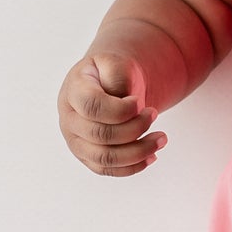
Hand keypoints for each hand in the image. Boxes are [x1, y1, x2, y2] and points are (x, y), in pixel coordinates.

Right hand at [58, 51, 166, 176]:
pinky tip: (152, 155)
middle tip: (155, 114)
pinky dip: (133, 166)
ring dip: (138, 152)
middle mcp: (69, 119)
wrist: (107, 84)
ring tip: (161, 139)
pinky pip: (108, 170)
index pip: (92, 106)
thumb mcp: (115, 62)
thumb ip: (118, 76)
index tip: (138, 101)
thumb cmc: (111, 73)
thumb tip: (125, 101)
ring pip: (105, 158)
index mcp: (73, 92)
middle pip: (100, 135)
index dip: (121, 109)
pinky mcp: (88, 157)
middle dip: (135, 128)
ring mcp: (76, 141)